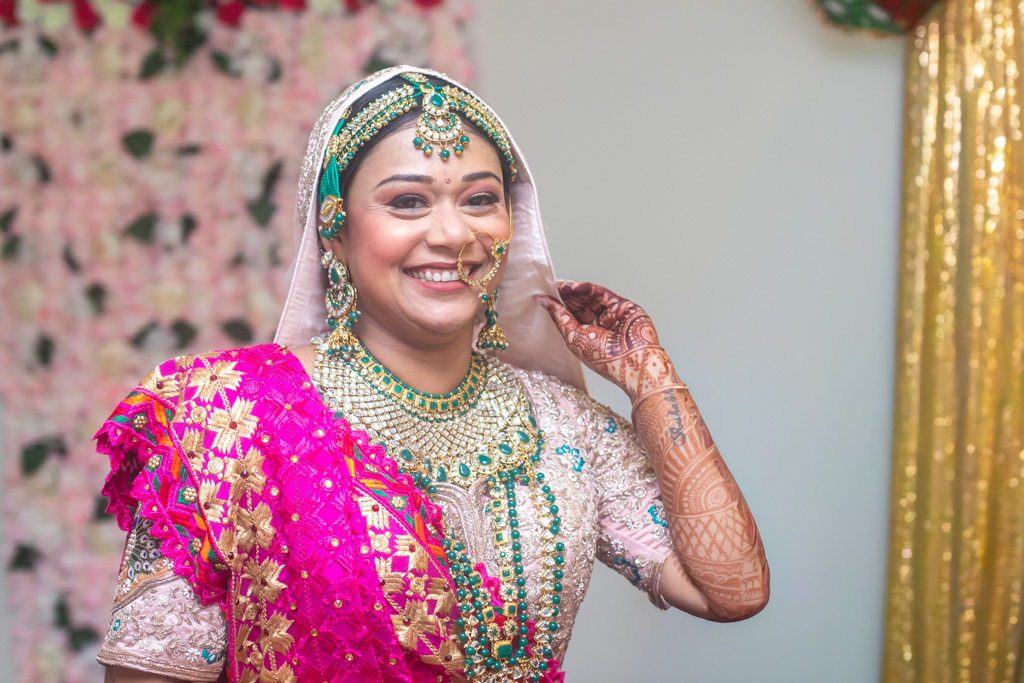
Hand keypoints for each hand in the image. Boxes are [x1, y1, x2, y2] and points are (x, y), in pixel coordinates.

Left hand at [537, 280, 678, 401]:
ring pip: (591, 297)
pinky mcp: (623, 306)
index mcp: (585, 334)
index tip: (544, 293)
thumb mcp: (572, 337)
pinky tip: (577, 287)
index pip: (570, 314)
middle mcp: (598, 324)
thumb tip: (541, 301)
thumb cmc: (602, 357)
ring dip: (577, 290)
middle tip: (558, 286)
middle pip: (580, 303)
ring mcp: (611, 314)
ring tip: (566, 286)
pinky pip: (604, 294)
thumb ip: (559, 316)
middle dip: (568, 295)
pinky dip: (590, 288)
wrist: (630, 362)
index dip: (558, 304)